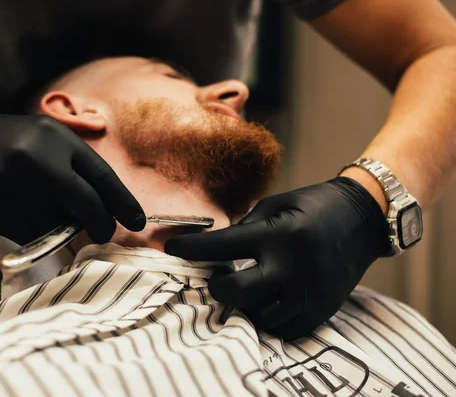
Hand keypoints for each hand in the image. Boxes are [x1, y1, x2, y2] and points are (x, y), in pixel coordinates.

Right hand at [0, 112, 144, 244]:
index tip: (139, 222)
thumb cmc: (9, 144)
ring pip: (55, 224)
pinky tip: (19, 213)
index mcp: (56, 139)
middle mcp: (38, 158)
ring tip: (39, 207)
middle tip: (105, 234)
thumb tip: (106, 210)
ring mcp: (13, 182)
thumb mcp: (45, 141)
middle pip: (85, 204)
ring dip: (57, 227)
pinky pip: (28, 233)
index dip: (124, 203)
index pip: (102, 177)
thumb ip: (75, 170)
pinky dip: (34, 233)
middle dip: (100, 224)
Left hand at [165, 177, 388, 338]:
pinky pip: (286, 329)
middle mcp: (294, 267)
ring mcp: (310, 291)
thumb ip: (245, 228)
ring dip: (246, 304)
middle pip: (237, 293)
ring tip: (248, 286)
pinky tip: (267, 301)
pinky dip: (269, 319)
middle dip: (218, 286)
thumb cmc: (313, 206)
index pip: (222, 246)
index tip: (172, 248)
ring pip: (260, 317)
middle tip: (219, 276)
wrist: (363, 219)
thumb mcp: (275, 205)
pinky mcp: (323, 308)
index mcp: (279, 234)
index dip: (191, 249)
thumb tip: (215, 249)